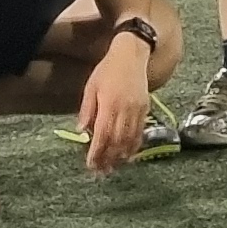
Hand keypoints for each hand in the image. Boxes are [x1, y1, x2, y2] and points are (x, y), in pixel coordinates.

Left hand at [76, 29, 152, 171]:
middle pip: (116, 141)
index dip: (97, 152)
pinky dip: (134, 145)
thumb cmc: (107, 69)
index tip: (91, 165)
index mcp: (109, 104)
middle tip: (102, 172)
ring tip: (114, 167)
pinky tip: (129, 154)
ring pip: (129, 139)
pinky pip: (140, 132)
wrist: (132, 54)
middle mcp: (124, 110)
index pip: (102, 135)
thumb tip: (81, 130)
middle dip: (108, 158)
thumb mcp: (91, 87)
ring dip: (121, 156)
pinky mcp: (145, 109)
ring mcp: (137, 110)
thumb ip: (87, 110)